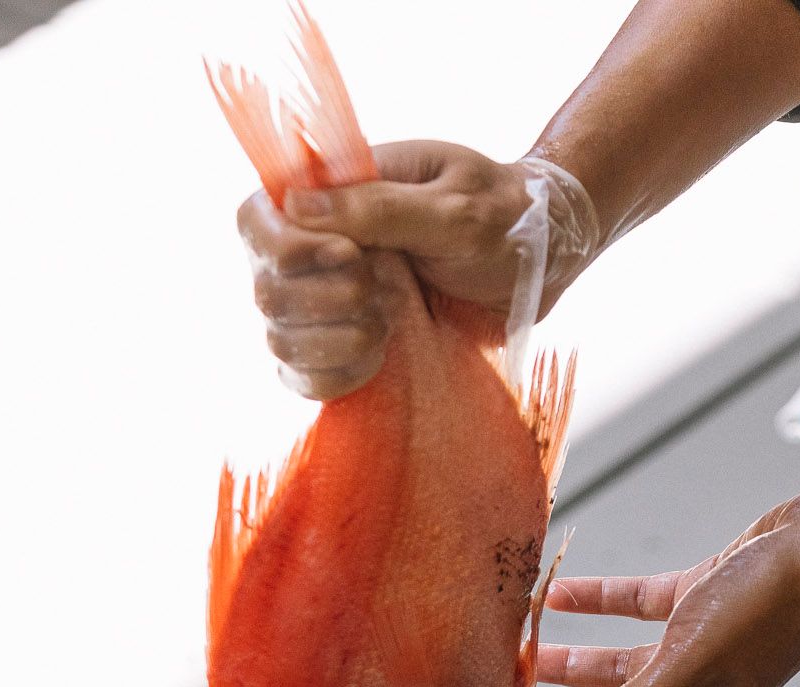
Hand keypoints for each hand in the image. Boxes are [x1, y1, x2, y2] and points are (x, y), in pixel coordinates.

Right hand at [236, 141, 598, 399]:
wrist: (542, 263)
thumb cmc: (505, 218)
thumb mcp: (456, 207)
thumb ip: (381, 208)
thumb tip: (297, 205)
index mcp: (335, 195)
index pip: (257, 218)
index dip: (284, 247)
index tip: (349, 256)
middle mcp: (320, 249)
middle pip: (264, 286)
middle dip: (322, 299)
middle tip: (386, 291)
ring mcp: (331, 303)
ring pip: (279, 337)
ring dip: (333, 341)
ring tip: (391, 324)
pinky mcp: (348, 348)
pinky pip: (305, 378)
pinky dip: (334, 377)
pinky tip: (378, 361)